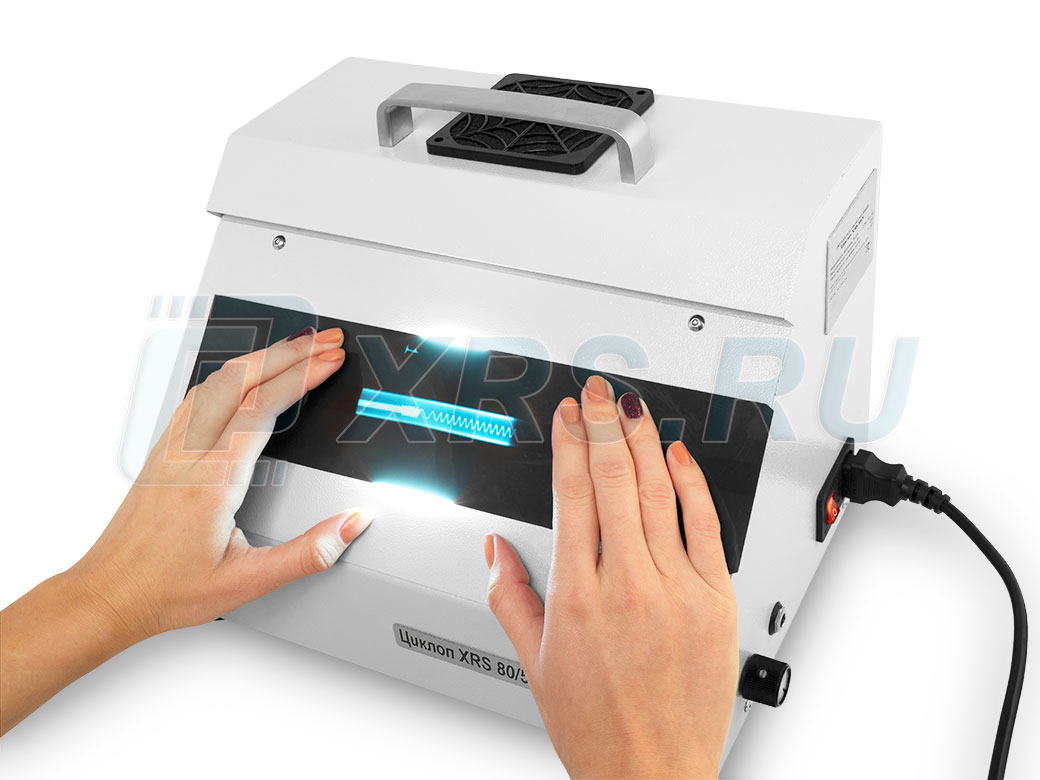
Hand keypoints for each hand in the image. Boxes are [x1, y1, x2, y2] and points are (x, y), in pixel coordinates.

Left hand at [2, 325, 371, 734]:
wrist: (106, 596)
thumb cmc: (165, 591)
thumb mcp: (247, 582)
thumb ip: (307, 553)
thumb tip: (351, 525)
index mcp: (213, 480)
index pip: (264, 407)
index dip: (303, 376)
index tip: (332, 360)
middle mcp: (189, 454)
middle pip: (241, 379)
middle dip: (290, 352)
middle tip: (326, 341)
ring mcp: (171, 448)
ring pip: (216, 381)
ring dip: (260, 357)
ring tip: (294, 347)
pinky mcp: (162, 452)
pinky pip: (198, 396)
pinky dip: (232, 373)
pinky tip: (243, 376)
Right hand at [485, 375, 737, 778]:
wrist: (653, 774)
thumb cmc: (597, 727)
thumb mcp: (535, 663)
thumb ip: (510, 597)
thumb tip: (495, 548)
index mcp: (577, 597)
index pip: (572, 496)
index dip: (568, 445)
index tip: (566, 416)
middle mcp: (627, 586)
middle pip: (614, 481)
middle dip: (602, 426)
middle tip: (597, 392)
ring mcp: (677, 591)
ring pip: (659, 494)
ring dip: (643, 442)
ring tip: (631, 407)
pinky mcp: (715, 602)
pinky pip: (705, 528)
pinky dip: (692, 486)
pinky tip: (679, 456)